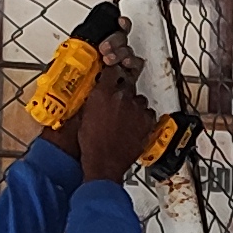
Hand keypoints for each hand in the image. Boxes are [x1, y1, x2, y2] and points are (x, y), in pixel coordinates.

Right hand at [70, 56, 161, 182]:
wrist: (104, 163)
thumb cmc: (92, 144)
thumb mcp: (83, 117)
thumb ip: (92, 101)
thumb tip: (95, 96)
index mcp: (103, 93)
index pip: (112, 69)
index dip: (113, 72)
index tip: (114, 73)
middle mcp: (122, 97)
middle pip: (128, 83)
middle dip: (123, 90)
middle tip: (118, 102)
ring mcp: (137, 108)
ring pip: (139, 99)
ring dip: (133, 104)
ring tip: (126, 117)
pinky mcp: (147, 121)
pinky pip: (148, 112)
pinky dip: (143, 116)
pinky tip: (135, 124)